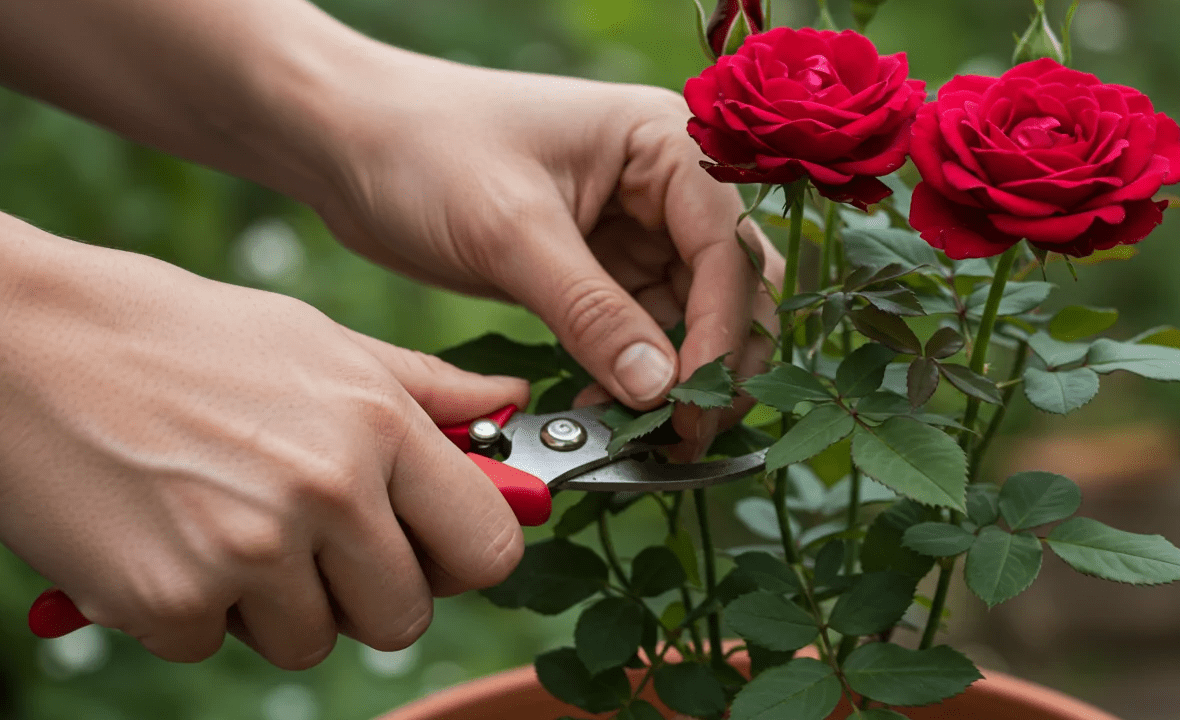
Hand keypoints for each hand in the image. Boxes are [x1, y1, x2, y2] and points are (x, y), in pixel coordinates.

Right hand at [0, 219, 527, 668]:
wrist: (26, 340)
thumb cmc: (182, 336)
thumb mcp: (319, 342)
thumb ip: (428, 390)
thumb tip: (511, 402)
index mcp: (380, 424)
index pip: (489, 545)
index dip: (467, 557)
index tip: (436, 548)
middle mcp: (328, 490)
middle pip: (406, 616)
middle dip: (368, 591)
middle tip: (314, 539)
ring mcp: (249, 551)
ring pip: (313, 641)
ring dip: (277, 603)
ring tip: (228, 523)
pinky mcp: (170, 599)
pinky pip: (217, 645)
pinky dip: (194, 609)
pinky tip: (166, 536)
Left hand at [315, 54, 783, 454]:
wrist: (349, 143)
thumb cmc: (426, 151)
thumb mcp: (511, 231)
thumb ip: (591, 311)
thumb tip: (660, 392)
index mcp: (666, 145)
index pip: (727, 251)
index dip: (718, 335)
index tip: (688, 406)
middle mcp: (667, 186)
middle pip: (729, 289)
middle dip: (712, 364)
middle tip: (681, 437)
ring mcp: (637, 231)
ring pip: (692, 321)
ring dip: (674, 381)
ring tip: (638, 437)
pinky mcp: (601, 271)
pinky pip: (641, 335)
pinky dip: (634, 378)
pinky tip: (603, 413)